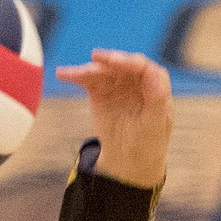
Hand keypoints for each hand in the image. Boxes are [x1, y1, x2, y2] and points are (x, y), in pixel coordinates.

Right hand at [55, 48, 171, 187]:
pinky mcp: (100, 90)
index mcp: (155, 87)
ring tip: (74, 73)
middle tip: (96, 59)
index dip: (131, 63)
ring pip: (104, 70)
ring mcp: (118, 84)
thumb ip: (157, 99)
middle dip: (110, 60)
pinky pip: (88, 79)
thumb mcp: (155, 125)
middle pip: (123, 64)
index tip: (116, 62)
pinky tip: (64, 74)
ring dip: (89, 69)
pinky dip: (75, 75)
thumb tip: (154, 74)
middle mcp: (137, 81)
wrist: (127, 161)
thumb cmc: (147, 143)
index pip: (145, 69)